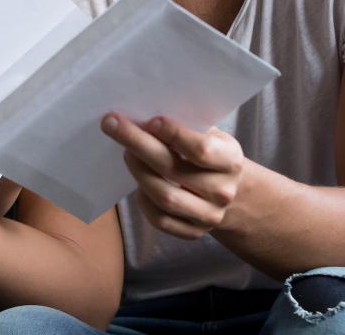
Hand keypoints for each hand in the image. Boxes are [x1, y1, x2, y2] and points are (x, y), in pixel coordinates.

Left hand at [102, 113, 243, 239]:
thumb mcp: (211, 136)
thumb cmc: (211, 154)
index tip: (149, 120)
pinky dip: (144, 200)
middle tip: (112, 124)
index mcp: (230, 161)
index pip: (200, 148)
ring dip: (139, 171)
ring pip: (165, 197)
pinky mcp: (194, 233)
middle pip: (173, 170)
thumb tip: (145, 111)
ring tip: (127, 152)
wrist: (231, 192)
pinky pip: (160, 219)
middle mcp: (222, 191)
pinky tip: (138, 182)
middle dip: (138, 144)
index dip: (173, 133)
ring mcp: (209, 215)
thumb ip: (188, 125)